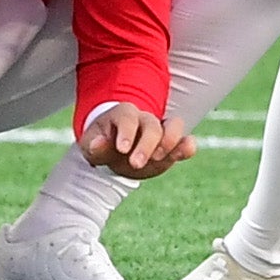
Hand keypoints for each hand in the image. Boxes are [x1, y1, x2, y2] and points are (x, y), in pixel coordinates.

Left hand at [81, 103, 196, 179]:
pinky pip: (184, 140)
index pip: (127, 117)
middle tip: (135, 164)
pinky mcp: (172, 145)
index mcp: (123, 114)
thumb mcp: (92, 147)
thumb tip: (97, 144)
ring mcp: (161, 130)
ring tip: (159, 158)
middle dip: (145, 145)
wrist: (117, 150)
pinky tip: (187, 150)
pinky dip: (187, 145)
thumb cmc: (103, 145)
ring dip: (169, 141)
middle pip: (151, 124)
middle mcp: (144, 118)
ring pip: (173, 125)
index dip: (126, 132)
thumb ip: (95, 147)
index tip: (121, 149)